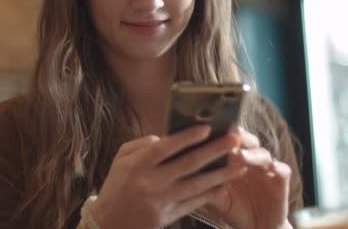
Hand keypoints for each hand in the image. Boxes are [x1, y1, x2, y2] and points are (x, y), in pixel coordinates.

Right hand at [89, 126, 246, 228]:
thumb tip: (166, 138)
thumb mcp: (121, 160)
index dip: (187, 137)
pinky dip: (210, 195)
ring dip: (221, 174)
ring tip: (240, 165)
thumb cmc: (116, 187)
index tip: (207, 128)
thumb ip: (143, 145)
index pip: (166, 147)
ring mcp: (161, 201)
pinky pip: (193, 203)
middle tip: (235, 140)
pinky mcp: (167, 217)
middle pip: (188, 164)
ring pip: (197, 185)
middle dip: (215, 151)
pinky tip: (225, 186)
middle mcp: (151, 182)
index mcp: (138, 165)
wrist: (107, 224)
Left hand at [208, 127, 290, 228]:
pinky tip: (272, 166)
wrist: (258, 227)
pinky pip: (282, 170)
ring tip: (240, 156)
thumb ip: (205, 183)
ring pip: (262, 154)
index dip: (219, 134)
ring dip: (251, 154)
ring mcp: (267, 168)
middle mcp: (251, 159)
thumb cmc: (235, 208)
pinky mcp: (281, 180)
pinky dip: (278, 167)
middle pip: (246, 141)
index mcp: (234, 159)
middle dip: (237, 137)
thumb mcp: (217, 196)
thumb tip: (184, 173)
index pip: (228, 141)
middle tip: (227, 135)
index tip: (207, 130)